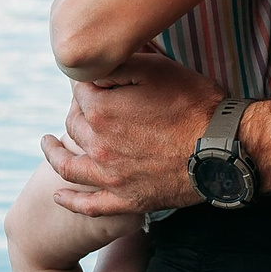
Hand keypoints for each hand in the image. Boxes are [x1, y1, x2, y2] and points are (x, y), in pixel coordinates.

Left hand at [43, 52, 218, 216]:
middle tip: (83, 105)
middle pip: (73, 125)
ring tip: (47, 144)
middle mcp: (98, 146)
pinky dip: (70, 201)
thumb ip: (118, 65)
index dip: (87, 83)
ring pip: (69, 165)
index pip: (80, 92)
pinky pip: (90, 206)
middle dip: (75, 112)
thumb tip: (93, 68)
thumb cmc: (194, 104)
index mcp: (100, 111)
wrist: (223, 148)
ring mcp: (110, 176)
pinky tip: (58, 196)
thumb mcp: (157, 69)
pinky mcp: (127, 200)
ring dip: (54, 153)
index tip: (95, 80)